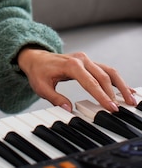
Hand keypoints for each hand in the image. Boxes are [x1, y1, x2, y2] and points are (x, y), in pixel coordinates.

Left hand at [17, 48, 136, 112]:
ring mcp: (86, 60)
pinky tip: (126, 90)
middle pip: (103, 76)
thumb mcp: (41, 87)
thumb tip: (68, 109)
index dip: (102, 95)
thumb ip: (55, 98)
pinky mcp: (89, 62)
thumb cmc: (38, 72)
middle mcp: (81, 60)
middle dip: (115, 93)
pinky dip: (117, 80)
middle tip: (122, 109)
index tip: (111, 107)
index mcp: (71, 65)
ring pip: (109, 71)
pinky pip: (106, 70)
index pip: (90, 81)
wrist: (35, 57)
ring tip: (131, 100)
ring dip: (121, 85)